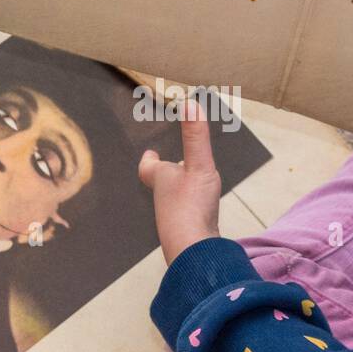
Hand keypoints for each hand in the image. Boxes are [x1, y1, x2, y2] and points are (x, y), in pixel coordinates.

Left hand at [138, 99, 221, 265]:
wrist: (194, 249)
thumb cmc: (190, 206)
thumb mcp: (198, 165)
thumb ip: (195, 136)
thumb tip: (189, 102)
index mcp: (160, 179)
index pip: (148, 168)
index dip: (149, 160)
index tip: (150, 153)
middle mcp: (163, 199)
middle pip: (161, 184)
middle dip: (166, 174)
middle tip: (172, 164)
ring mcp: (175, 217)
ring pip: (175, 200)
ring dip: (181, 190)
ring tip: (192, 184)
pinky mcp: (188, 231)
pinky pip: (189, 214)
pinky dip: (194, 207)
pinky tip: (204, 209)